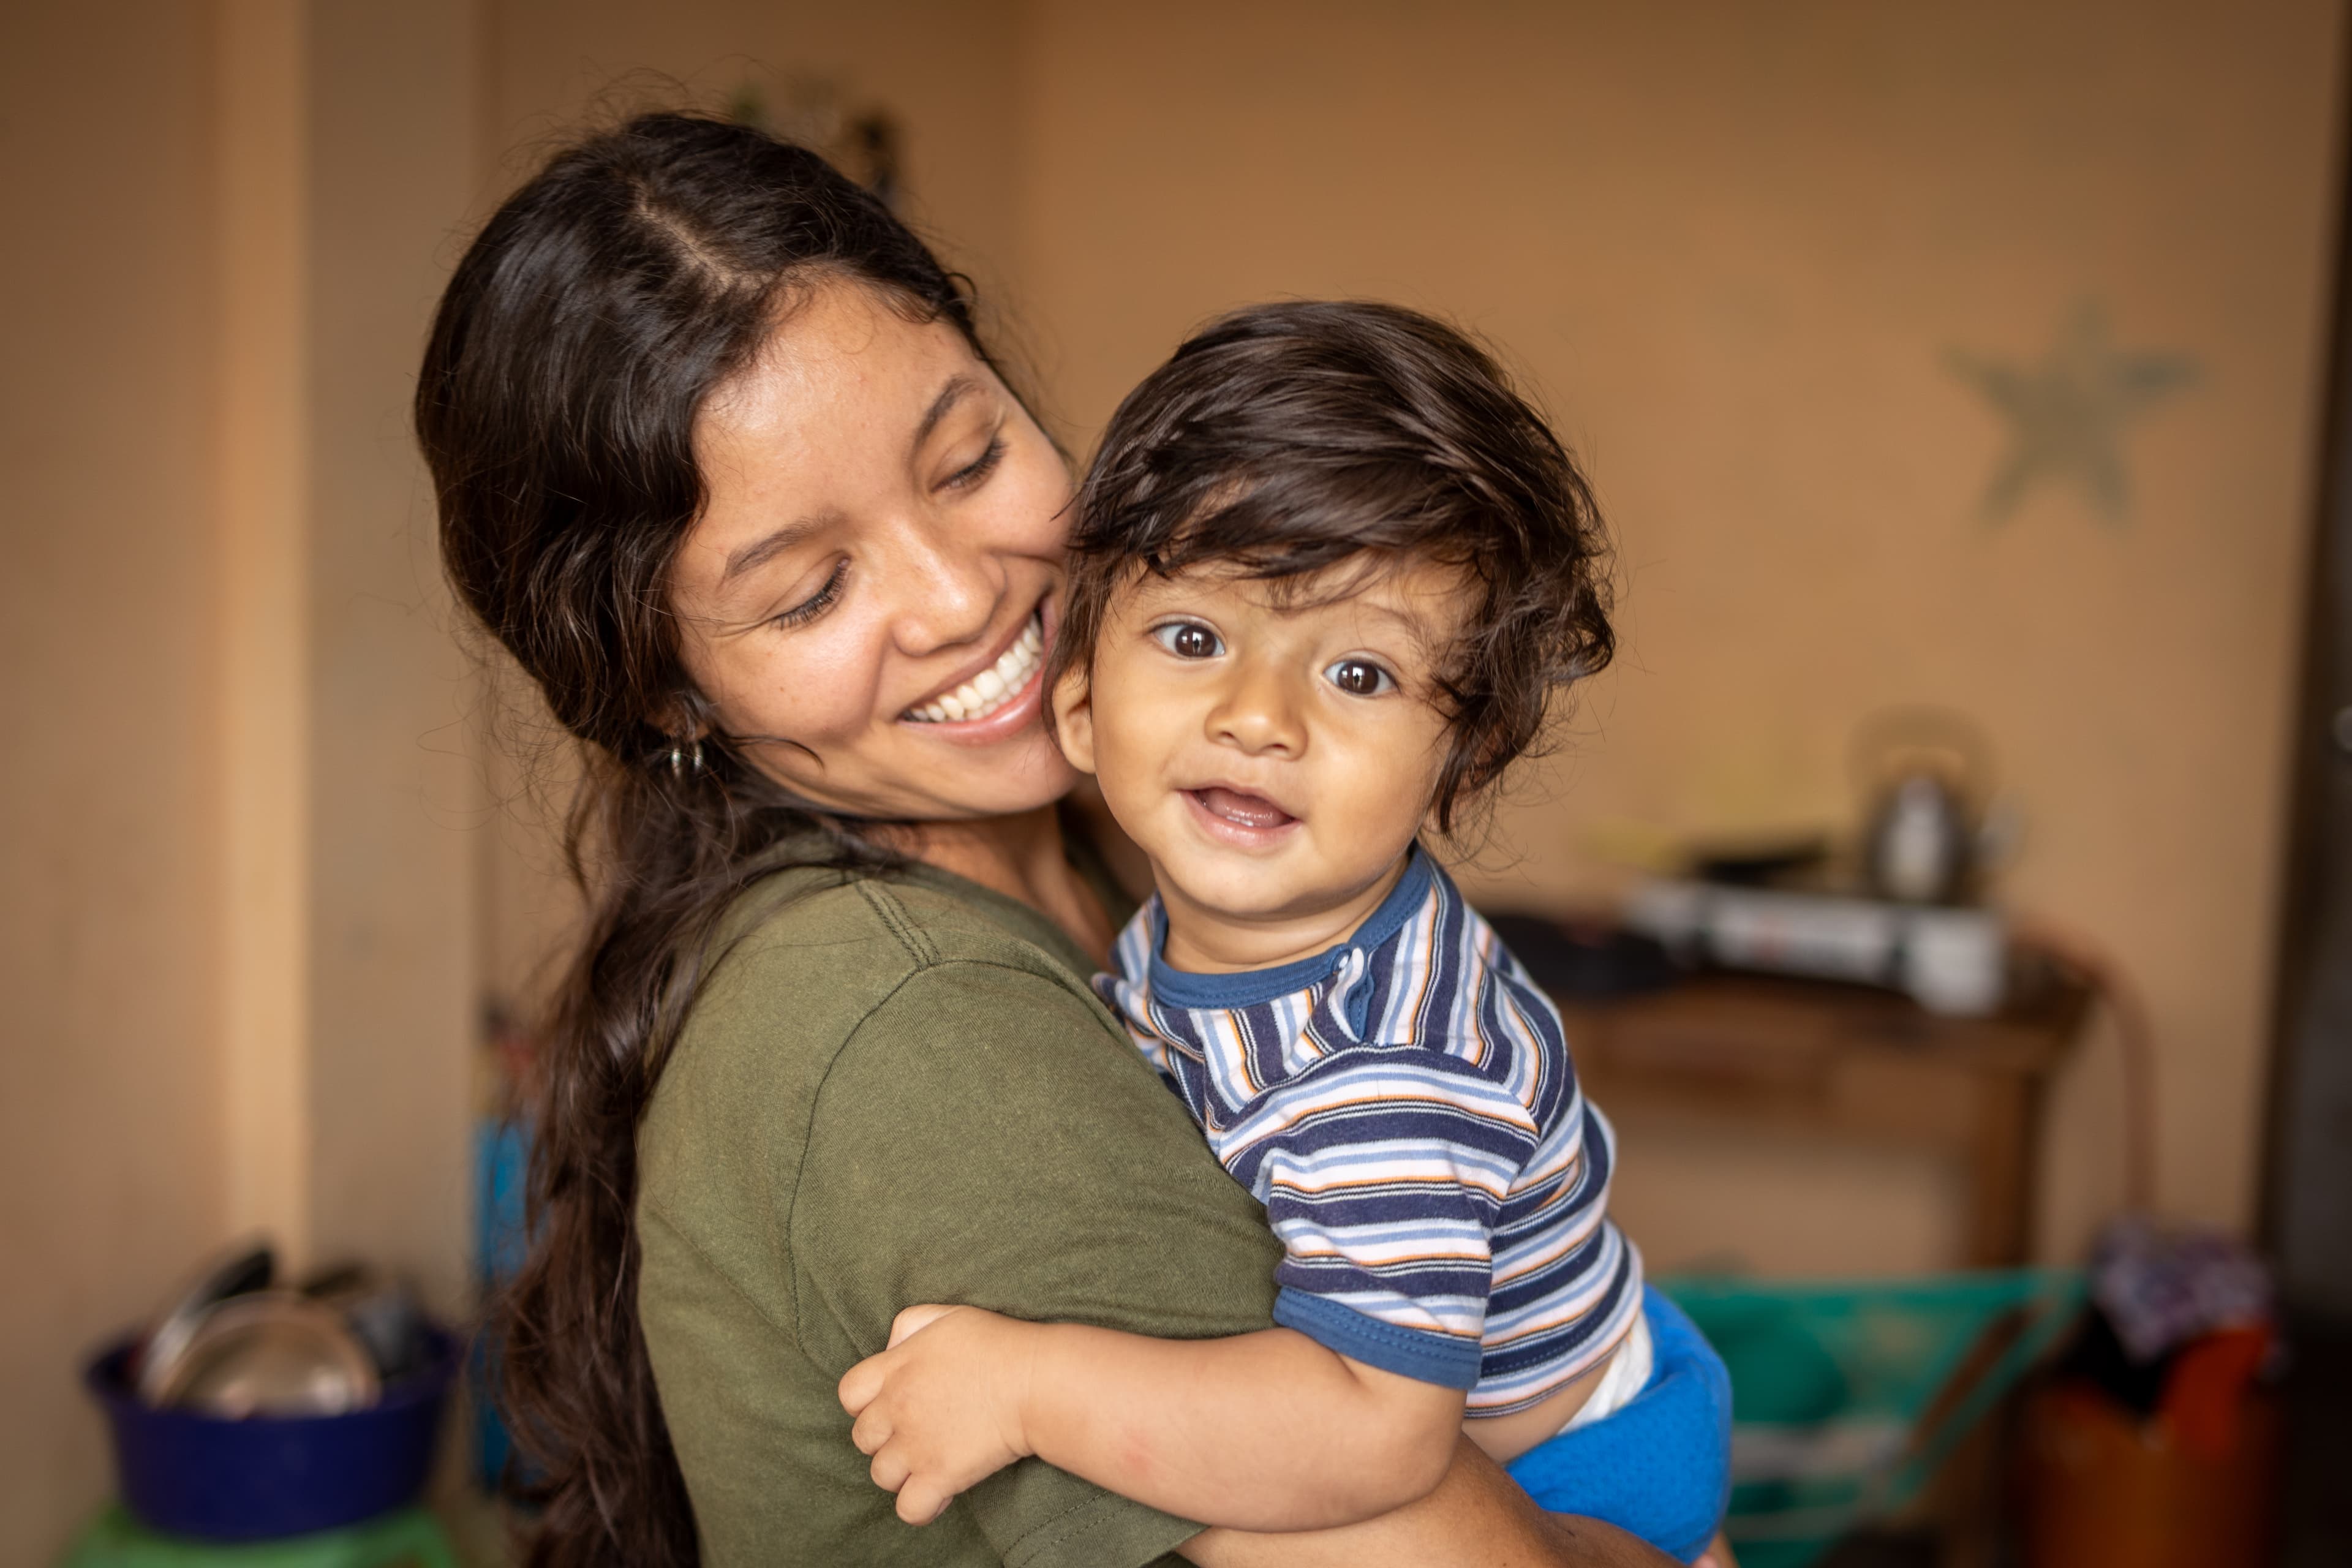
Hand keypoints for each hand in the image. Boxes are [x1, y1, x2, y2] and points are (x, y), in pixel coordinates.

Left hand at [837, 1304, 1040, 1525]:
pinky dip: (921, 1506)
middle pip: (863, 1438)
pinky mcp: (940, 1476)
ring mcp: (916, 1446)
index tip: (891, 1405)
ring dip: (902, 1472)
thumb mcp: (946, 1316)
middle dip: (884, 1438)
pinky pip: (909, 1508)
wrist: (1035, 1381)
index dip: (865, 1403)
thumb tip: (891, 1351)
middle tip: (917, 1433)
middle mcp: (897, 1409)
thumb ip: (908, 1326)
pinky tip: (941, 1492)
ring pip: (881, 1475)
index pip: (849, 1393)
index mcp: (896, 1369)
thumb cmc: (998, 1345)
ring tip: (930, 1461)